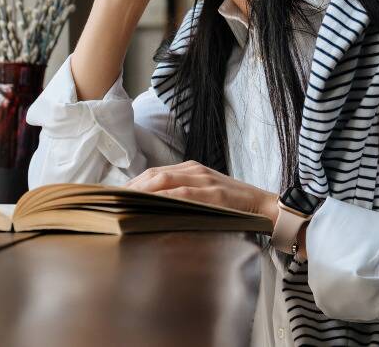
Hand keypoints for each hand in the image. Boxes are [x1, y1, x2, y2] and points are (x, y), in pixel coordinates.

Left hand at [125, 160, 278, 229]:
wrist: (265, 207)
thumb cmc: (234, 206)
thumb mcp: (206, 195)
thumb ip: (184, 197)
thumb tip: (155, 210)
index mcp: (191, 169)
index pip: (154, 173)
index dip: (133, 183)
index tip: (115, 196)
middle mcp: (195, 171)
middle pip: (154, 175)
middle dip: (131, 188)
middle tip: (112, 203)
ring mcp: (204, 181)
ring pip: (164, 181)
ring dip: (141, 192)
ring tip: (124, 204)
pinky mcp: (214, 194)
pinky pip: (183, 194)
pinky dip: (164, 199)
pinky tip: (150, 206)